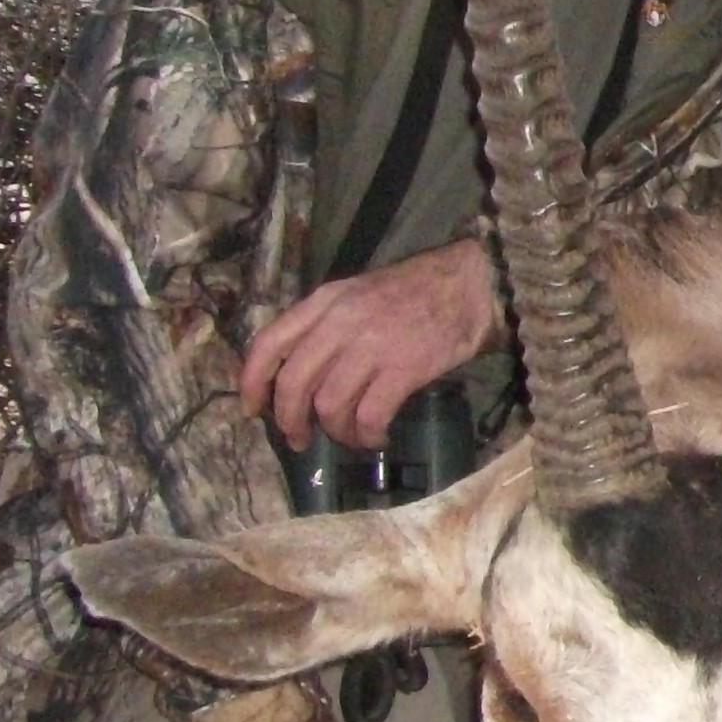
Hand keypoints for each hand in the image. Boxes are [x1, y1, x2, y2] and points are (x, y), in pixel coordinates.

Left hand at [239, 239, 497, 450]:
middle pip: (294, 384)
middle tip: (299, 438)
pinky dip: (367, 434)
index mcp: (324, 302)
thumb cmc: (413, 291)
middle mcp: (339, 323)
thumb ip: (324, 324)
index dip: (252, 383)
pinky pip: (369, 415)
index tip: (253, 409)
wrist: (469, 283)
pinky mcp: (403, 368)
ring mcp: (371, 346)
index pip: (268, 344)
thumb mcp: (356, 294)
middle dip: (290, 421)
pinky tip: (376, 436)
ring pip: (328, 405)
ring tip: (349, 436)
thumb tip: (300, 374)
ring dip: (335, 432)